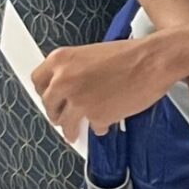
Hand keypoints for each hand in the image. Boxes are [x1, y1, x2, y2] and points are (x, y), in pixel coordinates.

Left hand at [32, 36, 174, 136]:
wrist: (152, 62)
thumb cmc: (129, 55)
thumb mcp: (91, 55)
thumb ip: (74, 70)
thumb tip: (69, 89)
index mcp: (60, 60)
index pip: (37, 81)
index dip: (45, 92)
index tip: (50, 99)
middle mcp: (63, 81)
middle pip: (49, 105)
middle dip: (56, 113)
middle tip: (62, 117)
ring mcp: (78, 101)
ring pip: (65, 122)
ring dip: (70, 129)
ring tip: (74, 133)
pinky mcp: (95, 116)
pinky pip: (92, 127)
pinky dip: (98, 126)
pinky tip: (105, 123)